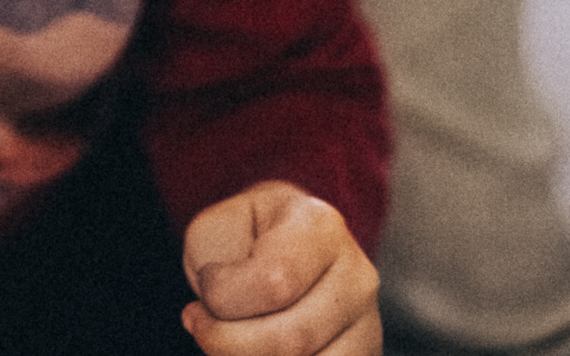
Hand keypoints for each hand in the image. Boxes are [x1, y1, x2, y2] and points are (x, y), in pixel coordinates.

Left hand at [180, 183, 380, 355]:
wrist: (276, 248)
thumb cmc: (242, 239)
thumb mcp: (216, 229)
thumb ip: (214, 265)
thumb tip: (220, 316)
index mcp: (319, 227)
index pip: (273, 283)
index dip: (222, 298)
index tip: (206, 283)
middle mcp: (356, 276)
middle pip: (289, 340)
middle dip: (226, 342)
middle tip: (201, 324)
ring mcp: (368, 323)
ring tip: (230, 340)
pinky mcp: (365, 355)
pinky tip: (257, 350)